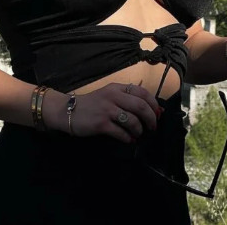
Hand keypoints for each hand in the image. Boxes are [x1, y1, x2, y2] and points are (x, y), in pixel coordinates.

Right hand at [46, 82, 160, 142]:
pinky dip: (128, 138)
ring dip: (139, 130)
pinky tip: (129, 139)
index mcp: (117, 87)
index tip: (158, 114)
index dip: (153, 104)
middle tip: (152, 127)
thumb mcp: (109, 95)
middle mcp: (113, 96)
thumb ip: (126, 99)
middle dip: (151, 118)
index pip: (142, 92)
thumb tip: (150, 109)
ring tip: (138, 134)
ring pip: (132, 120)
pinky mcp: (101, 124)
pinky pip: (121, 132)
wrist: (69, 111)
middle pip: (140, 106)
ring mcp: (107, 110)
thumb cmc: (93, 104)